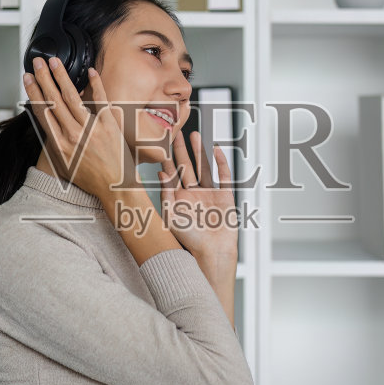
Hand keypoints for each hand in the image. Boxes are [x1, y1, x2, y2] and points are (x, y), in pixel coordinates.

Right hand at [22, 57, 133, 201]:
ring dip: (61, 76)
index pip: (42, 111)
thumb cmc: (90, 178)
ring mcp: (91, 129)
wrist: (114, 187)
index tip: (27, 78)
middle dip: (43, 77)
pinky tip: (89, 71)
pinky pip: (100, 100)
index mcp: (60, 144)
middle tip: (37, 61)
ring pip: (72, 96)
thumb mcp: (63, 165)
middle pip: (53, 100)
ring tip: (55, 62)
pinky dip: (95, 84)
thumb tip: (44, 125)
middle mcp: (73, 135)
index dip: (33, 92)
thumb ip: (53, 144)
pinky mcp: (109, 125)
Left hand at [160, 128, 237, 267]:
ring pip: (203, 167)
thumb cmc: (190, 240)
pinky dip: (221, 162)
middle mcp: (193, 194)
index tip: (161, 143)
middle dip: (182, 149)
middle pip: (187, 166)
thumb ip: (165, 194)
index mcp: (179, 199)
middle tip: (177, 132)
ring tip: (195, 135)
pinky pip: (223, 176)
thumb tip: (159, 173)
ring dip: (200, 151)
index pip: (171, 174)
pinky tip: (216, 150)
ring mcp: (209, 194)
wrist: (211, 252)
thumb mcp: (171, 217)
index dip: (167, 158)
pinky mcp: (224, 196)